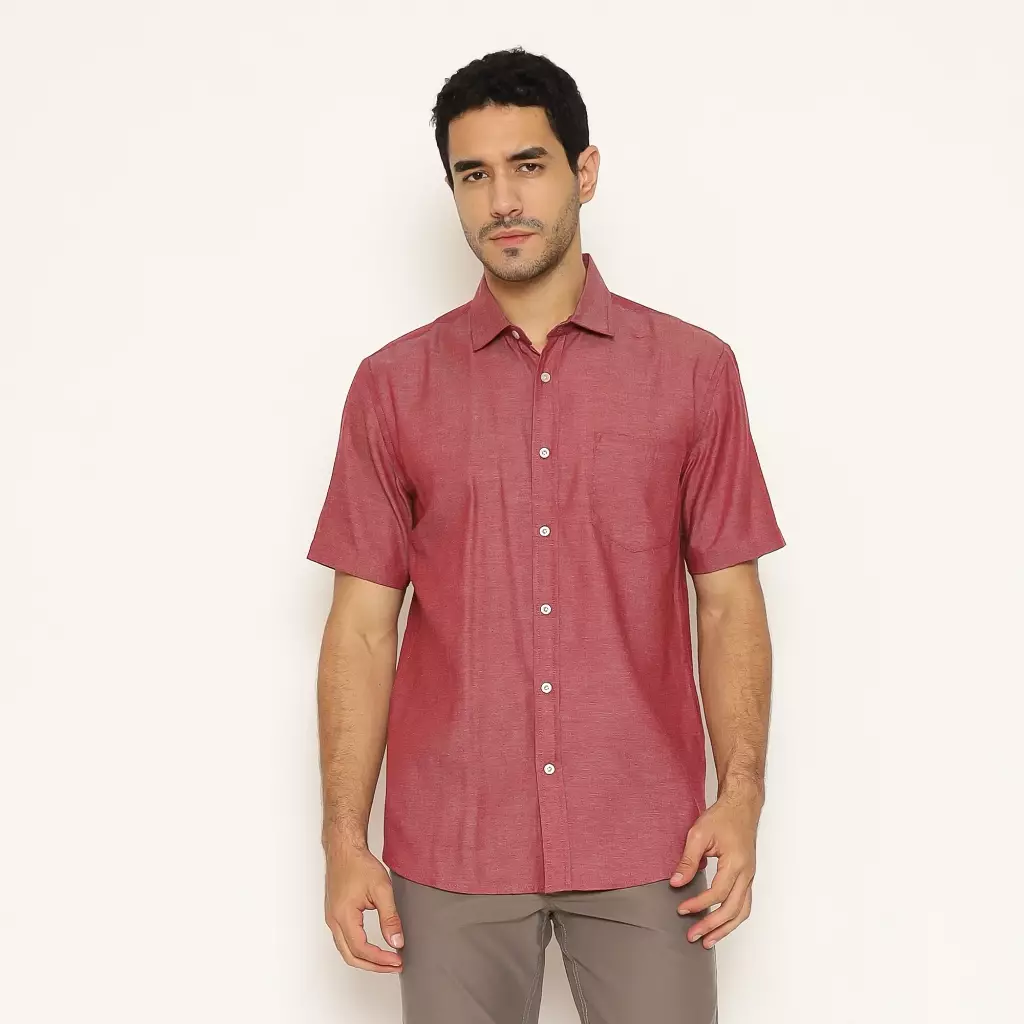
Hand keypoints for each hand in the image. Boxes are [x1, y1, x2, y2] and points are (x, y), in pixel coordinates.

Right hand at [324, 844, 404, 972]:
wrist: (344, 849)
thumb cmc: (359, 864)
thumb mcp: (382, 889)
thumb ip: (390, 918)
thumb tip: (396, 941)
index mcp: (344, 916)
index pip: (362, 950)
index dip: (381, 959)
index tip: (397, 961)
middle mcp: (334, 921)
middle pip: (351, 956)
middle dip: (374, 966)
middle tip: (394, 966)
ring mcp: (332, 918)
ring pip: (346, 951)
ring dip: (366, 960)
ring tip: (386, 960)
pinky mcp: (334, 914)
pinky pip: (344, 940)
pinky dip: (359, 950)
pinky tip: (372, 948)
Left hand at [669, 785, 760, 948]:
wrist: (741, 806)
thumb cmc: (722, 817)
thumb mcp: (699, 834)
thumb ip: (688, 860)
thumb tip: (676, 882)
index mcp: (736, 863)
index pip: (717, 893)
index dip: (699, 904)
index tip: (681, 909)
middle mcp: (747, 874)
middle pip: (732, 909)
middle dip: (712, 926)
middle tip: (693, 936)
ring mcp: (750, 877)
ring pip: (742, 911)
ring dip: (725, 928)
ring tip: (708, 941)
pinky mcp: (748, 877)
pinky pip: (744, 904)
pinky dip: (733, 918)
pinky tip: (721, 925)